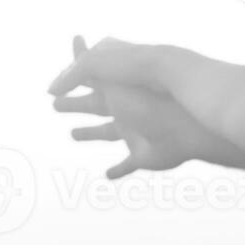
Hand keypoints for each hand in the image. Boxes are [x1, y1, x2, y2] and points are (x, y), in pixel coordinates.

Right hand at [52, 36, 232, 178]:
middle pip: (95, 105)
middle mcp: (127, 108)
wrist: (189, 122)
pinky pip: (129, 164)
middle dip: (76, 105)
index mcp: (120, 87)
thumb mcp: (112, 73)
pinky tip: (108, 175)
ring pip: (109, 132)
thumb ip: (83, 69)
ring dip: (91, 133)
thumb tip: (55, 83)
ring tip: (74, 135)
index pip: (92, 76)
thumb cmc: (151, 95)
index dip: (75, 72)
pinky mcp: (145, 155)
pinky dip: (119, 169)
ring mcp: (137, 131)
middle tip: (55, 106)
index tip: (63, 72)